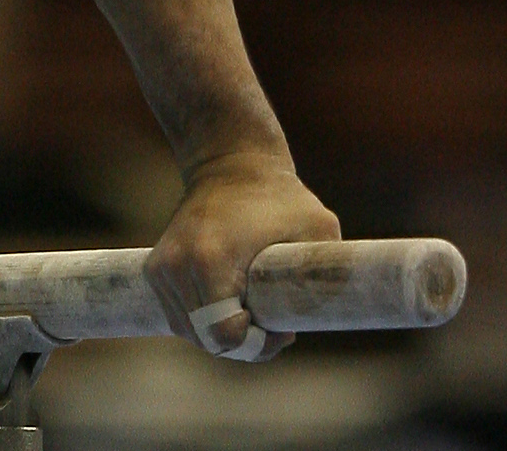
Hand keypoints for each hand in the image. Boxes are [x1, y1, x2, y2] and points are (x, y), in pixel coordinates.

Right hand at [146, 151, 339, 362]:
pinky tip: (229, 299)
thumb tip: (351, 307)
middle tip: (271, 317)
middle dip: (244, 341)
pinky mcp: (155, 269)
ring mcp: (161, 269)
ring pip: (191, 333)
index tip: (281, 326)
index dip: (259, 343)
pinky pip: (180, 318)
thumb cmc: (280, 197)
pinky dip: (203, 320)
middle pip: (208, 341)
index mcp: (210, 261)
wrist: (230, 162)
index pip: (226, 337)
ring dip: (222, 333)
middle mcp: (176, 267)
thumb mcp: (318, 227)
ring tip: (251, 304)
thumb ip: (332, 269)